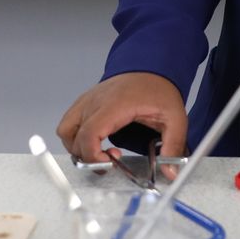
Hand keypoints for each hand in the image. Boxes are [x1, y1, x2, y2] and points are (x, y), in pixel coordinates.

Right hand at [56, 72, 186, 164]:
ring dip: (78, 147)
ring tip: (100, 150)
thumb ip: (173, 146)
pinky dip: (75, 137)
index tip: (109, 163)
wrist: (150, 66)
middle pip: (73, 138)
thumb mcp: (175, 119)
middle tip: (112, 159)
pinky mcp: (84, 102)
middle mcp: (95, 102)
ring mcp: (86, 101)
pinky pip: (68, 123)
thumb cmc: (158, 90)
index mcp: (114, 106)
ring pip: (65, 131)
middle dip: (89, 156)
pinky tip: (96, 139)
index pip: (88, 134)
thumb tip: (170, 172)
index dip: (93, 156)